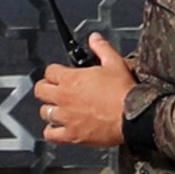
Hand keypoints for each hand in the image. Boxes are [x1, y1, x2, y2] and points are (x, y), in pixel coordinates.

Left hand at [34, 34, 136, 154]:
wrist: (134, 116)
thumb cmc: (124, 92)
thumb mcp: (115, 63)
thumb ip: (102, 48)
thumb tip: (95, 39)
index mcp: (71, 79)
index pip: (49, 71)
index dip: (54, 71)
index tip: (59, 74)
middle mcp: (64, 98)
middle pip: (41, 91)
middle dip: (46, 88)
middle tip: (54, 90)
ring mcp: (66, 118)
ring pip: (44, 113)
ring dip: (50, 110)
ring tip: (58, 109)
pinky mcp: (72, 135)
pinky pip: (51, 135)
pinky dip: (52, 132)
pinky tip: (57, 129)